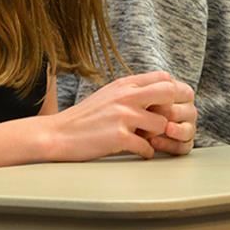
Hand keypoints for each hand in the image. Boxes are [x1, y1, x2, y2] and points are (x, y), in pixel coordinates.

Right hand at [50, 71, 194, 160]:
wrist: (57, 134)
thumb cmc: (86, 117)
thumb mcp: (110, 94)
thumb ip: (132, 90)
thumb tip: (160, 91)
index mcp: (125, 84)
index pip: (164, 78)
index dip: (172, 93)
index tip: (167, 106)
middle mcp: (126, 96)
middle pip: (169, 94)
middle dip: (171, 111)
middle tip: (163, 123)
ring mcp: (123, 116)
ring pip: (161, 125)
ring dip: (157, 136)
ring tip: (146, 139)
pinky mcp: (119, 137)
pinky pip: (147, 146)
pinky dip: (145, 152)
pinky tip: (138, 151)